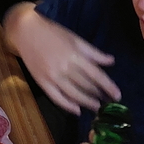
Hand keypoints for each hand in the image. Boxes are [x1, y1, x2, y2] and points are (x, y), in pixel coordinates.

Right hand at [3, 3, 118, 114]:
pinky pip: (57, 98)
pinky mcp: (42, 82)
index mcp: (75, 55)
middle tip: (108, 102)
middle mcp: (65, 68)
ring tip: (96, 107)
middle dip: (98, 94)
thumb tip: (111, 62)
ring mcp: (52, 76)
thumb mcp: (75, 38)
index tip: (118, 96)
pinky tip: (77, 110)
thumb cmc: (53, 33)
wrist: (26, 32)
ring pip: (73, 94)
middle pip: (86, 86)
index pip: (96, 75)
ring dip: (86, 102)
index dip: (108, 86)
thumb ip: (93, 52)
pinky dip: (68, 106)